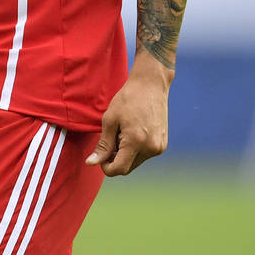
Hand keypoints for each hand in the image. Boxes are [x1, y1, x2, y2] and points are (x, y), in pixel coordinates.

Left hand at [86, 52, 172, 175]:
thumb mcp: (109, 120)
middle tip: (110, 139)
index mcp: (136, 142)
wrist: (150, 85)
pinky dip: (135, 149)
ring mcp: (159, 147)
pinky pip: (144, 155)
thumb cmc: (127, 99)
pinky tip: (133, 131)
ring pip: (135, 162)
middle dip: (115, 159)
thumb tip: (91, 163)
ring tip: (123, 132)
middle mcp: (151, 148)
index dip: (106, 167)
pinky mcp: (162, 144)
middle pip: (127, 168)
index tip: (100, 155)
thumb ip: (102, 145)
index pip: (119, 169)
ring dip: (125, 154)